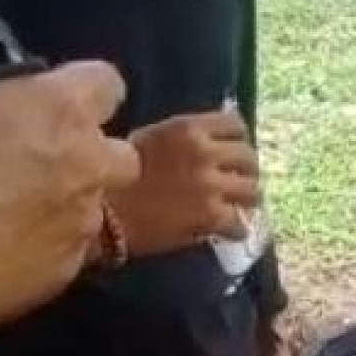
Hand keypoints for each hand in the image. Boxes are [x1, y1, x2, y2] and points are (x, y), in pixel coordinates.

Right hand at [0, 4, 140, 341]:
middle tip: (28, 158)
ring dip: (65, 200)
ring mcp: (81, 225)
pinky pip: (66, 252)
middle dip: (87, 151)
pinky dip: (42, 248)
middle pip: (117, 150)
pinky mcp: (64, 277)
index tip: (34, 101)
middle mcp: (89, 164)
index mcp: (61, 107)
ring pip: (94, 204)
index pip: (106, 80)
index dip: (76, 88)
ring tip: (7, 207)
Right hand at [115, 110, 259, 256]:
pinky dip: (237, 229)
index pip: (235, 124)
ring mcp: (210, 185)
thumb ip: (185, 138)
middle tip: (239, 182)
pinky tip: (229, 231)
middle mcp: (205, 152)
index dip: (238, 139)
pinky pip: (240, 222)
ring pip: (252, 190)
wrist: (104, 213)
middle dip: (246, 171)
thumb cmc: (117, 174)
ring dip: (247, 200)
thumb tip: (212, 142)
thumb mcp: (151, 139)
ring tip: (238, 208)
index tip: (233, 151)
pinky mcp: (210, 216)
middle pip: (248, 157)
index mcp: (188, 128)